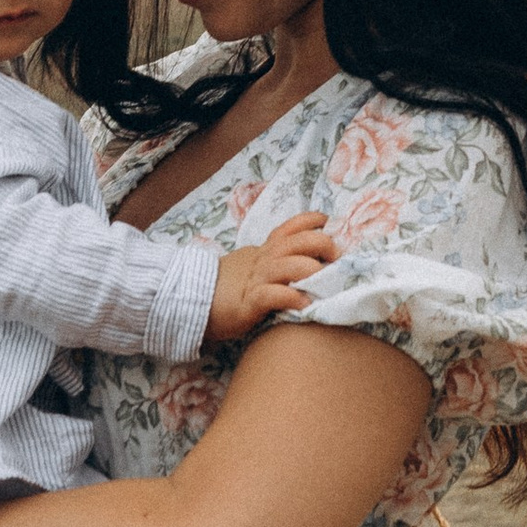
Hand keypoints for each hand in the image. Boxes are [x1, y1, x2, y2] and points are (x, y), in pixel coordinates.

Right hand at [204, 212, 337, 343]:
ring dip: (310, 270)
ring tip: (325, 281)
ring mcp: (254, 280)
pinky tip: (305, 305)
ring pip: (287, 265)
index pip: (290, 227)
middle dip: (321, 244)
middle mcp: (262, 260)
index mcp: (264, 250)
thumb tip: (309, 265)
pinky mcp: (247, 303)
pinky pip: (271, 295)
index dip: (312, 222)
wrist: (190, 301)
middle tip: (336, 257)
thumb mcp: (252, 267)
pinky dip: (291, 297)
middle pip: (296, 242)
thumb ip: (275, 264)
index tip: (329, 223)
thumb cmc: (226, 288)